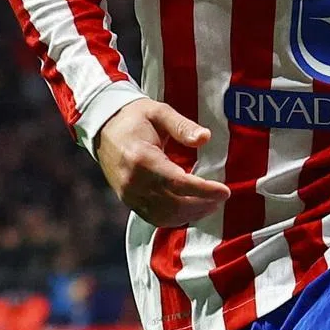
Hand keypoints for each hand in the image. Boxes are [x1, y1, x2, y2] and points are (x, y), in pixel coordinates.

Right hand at [94, 99, 230, 227]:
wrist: (104, 126)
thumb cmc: (134, 117)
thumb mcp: (159, 112)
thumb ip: (182, 126)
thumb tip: (205, 138)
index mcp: (142, 159)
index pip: (178, 183)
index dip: (204, 190)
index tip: (225, 191)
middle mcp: (133, 182)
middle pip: (174, 205)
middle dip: (202, 204)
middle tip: (221, 197)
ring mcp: (129, 194)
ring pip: (165, 216)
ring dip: (191, 214)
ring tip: (211, 204)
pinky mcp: (128, 200)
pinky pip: (154, 217)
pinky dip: (175, 218)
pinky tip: (191, 208)